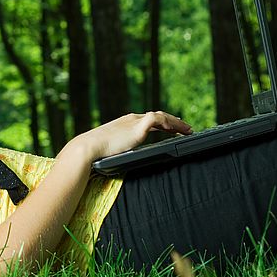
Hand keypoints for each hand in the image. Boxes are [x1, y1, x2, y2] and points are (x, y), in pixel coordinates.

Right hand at [62, 111, 193, 162]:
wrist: (88, 148)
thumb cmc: (94, 152)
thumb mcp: (109, 149)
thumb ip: (117, 150)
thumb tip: (119, 160)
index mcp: (124, 123)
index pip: (147, 120)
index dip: (161, 124)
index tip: (171, 129)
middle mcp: (131, 119)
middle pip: (157, 116)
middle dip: (172, 122)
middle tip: (185, 128)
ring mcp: (134, 121)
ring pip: (161, 117)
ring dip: (176, 123)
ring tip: (188, 130)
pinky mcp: (137, 127)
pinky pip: (159, 120)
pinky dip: (171, 123)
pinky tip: (179, 130)